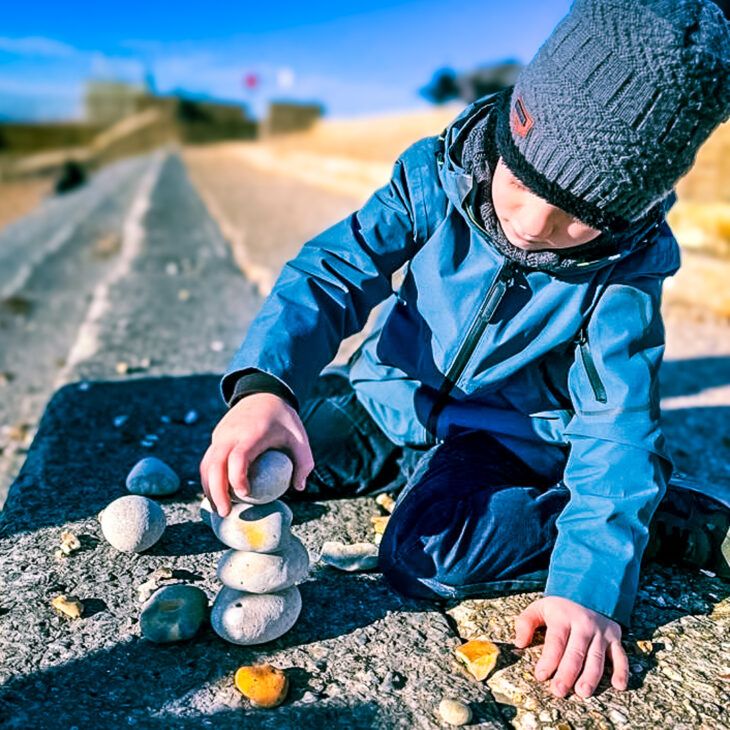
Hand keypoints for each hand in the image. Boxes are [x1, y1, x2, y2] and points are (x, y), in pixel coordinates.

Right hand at [199, 393, 313, 516]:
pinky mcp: (216, 437)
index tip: (246, 495)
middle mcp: (231, 434)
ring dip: (208, 488)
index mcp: (252, 433)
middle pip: (215, 464)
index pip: (238, 457)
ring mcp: (220, 435)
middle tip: (226, 513)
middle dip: (216, 491)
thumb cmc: (283, 420)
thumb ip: (304, 463)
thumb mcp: (300, 438)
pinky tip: (217, 495)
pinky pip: (207, 460)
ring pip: (206, 464)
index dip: (237, 478)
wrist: (263, 393)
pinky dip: (208, 478)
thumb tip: (299, 488)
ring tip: (220, 509)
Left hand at [514, 596, 628, 698]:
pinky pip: (620, 656)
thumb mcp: (539, 607)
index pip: (556, 641)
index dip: (548, 659)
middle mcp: (584, 624)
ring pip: (597, 657)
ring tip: (582, 692)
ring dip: (590, 676)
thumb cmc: (560, 608)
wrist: (589, 592)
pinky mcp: (615, 638)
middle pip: (575, 652)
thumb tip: (519, 643)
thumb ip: (525, 623)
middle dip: (567, 673)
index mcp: (563, 617)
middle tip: (559, 691)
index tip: (540, 676)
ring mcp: (601, 632)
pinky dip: (622, 670)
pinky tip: (619, 686)